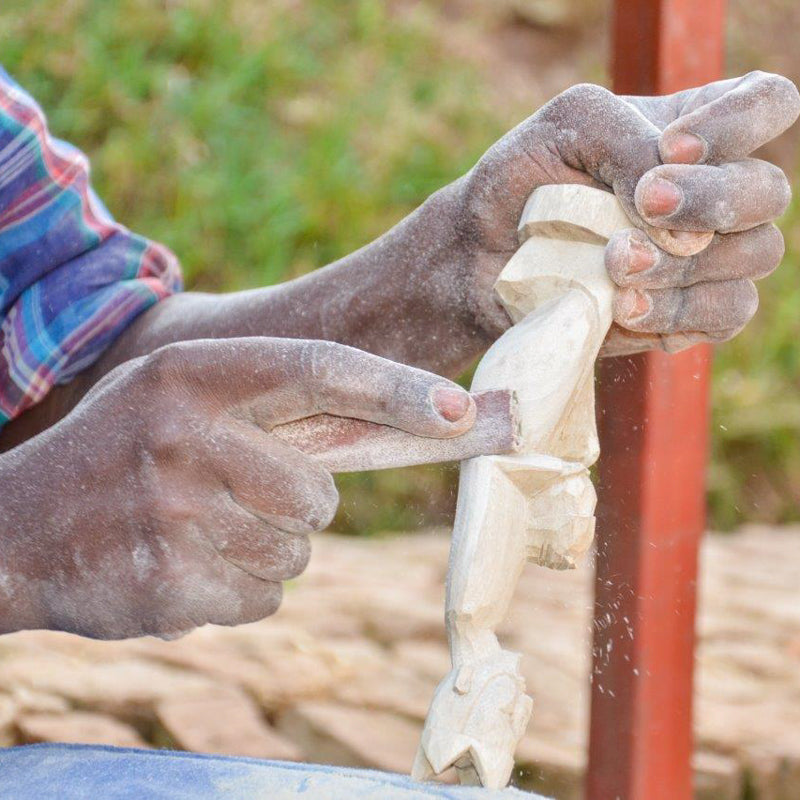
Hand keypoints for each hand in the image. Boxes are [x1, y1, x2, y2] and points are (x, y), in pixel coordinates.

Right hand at [0, 338, 476, 639]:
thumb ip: (285, 413)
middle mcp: (183, 434)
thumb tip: (415, 423)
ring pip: (296, 550)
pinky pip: (261, 598)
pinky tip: (179, 565)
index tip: (464, 413)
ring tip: (194, 528)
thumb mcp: (187, 403)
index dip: (399, 391)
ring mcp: (173, 514)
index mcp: (195, 373)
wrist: (18, 530)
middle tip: (233, 495)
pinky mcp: (169, 585)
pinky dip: (236, 590)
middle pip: (319, 491)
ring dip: (263, 548)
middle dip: (299, 504)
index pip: (320, 369)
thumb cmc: (128, 455)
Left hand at [453, 71, 799, 354]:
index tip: (671, 149)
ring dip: (685, 264)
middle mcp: (712, 193)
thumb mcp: (567, 128)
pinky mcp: (689, 314)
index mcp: (694, 133)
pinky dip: (677, 312)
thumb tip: (681, 222)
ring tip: (617, 267)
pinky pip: (726, 313)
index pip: (766, 104)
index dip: (738, 124)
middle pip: (768, 190)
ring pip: (754, 255)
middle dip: (711, 200)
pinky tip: (624, 309)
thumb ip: (628, 141)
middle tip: (644, 207)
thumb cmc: (523, 182)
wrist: (481, 258)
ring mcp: (708, 257)